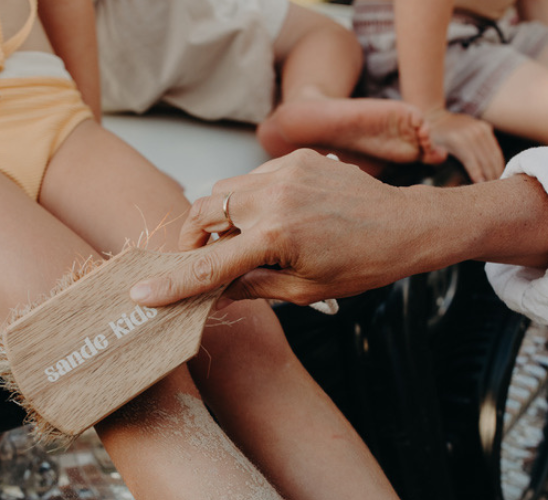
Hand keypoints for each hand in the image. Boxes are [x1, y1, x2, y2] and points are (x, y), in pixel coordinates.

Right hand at [130, 149, 426, 306]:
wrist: (405, 225)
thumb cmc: (361, 265)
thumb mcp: (304, 291)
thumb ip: (251, 288)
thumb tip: (212, 293)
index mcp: (277, 238)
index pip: (211, 264)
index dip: (174, 282)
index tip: (142, 294)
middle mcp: (274, 196)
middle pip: (202, 212)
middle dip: (191, 239)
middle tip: (198, 262)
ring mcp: (284, 171)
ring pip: (222, 190)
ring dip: (218, 218)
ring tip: (239, 242)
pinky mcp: (295, 158)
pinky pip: (249, 177)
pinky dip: (246, 200)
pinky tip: (268, 219)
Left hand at [425, 109, 504, 182]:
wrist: (437, 118)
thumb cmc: (431, 140)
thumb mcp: (429, 149)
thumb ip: (436, 159)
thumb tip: (446, 170)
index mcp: (457, 140)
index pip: (472, 162)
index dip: (478, 176)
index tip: (482, 188)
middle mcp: (471, 133)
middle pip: (485, 159)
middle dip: (490, 176)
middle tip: (493, 192)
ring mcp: (480, 129)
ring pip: (493, 154)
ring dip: (497, 170)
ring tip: (498, 184)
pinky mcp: (485, 128)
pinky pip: (494, 148)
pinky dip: (497, 161)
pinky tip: (498, 172)